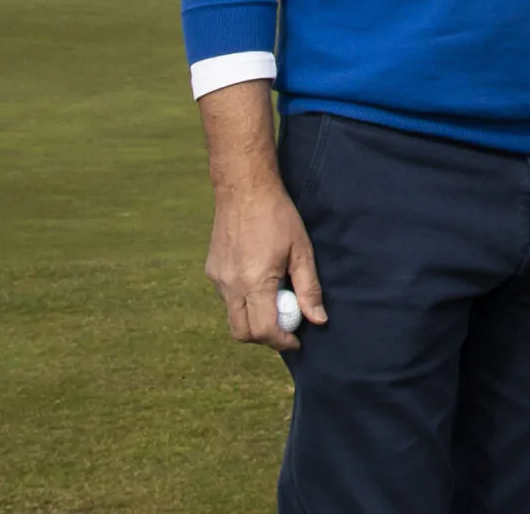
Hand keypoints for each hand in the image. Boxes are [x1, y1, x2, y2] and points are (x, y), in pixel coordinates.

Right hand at [206, 175, 324, 349]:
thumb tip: (318, 320)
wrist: (244, 188)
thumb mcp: (302, 251)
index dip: (282, 341)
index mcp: (254, 282)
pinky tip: (260, 278)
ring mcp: (217, 278)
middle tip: (286, 327)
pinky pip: (227, 297)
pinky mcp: (211, 270)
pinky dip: (243, 300)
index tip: (297, 340)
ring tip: (276, 298)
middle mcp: (230, 285)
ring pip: (232, 316)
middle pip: (242, 332)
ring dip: (253, 318)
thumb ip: (309, 288)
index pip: (263, 330)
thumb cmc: (278, 216)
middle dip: (264, 337)